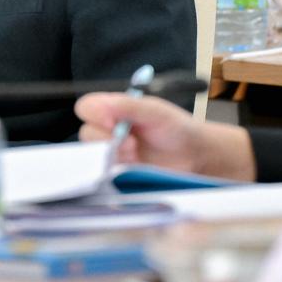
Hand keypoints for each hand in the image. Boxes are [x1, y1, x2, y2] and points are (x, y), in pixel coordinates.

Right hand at [75, 93, 255, 181]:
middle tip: (132, 144)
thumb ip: (127, 105)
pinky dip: (116, 172)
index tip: (113, 122)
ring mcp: (111, 155)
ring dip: (114, 157)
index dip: (94, 114)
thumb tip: (98, 105)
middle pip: (86, 135)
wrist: (195, 156)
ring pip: (93, 157)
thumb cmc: (176, 128)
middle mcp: (108, 131)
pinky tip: (134, 168)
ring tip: (137, 155)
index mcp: (114, 110)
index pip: (87, 108)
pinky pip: (104, 175)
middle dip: (106, 140)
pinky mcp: (117, 175)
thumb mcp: (155, 111)